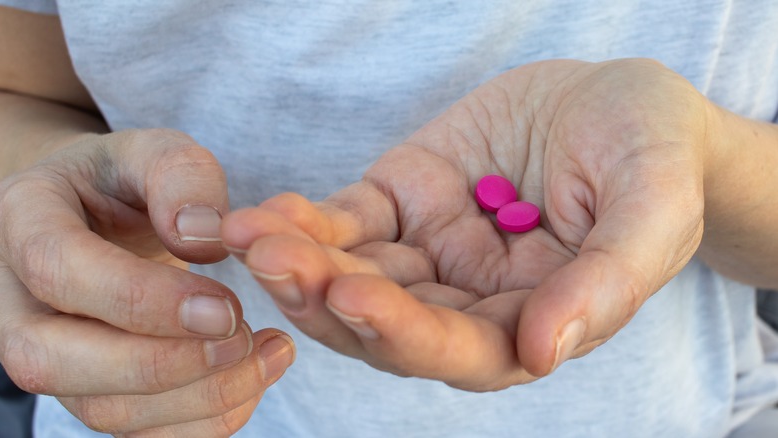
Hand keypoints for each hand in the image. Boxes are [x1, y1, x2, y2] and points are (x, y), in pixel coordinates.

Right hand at [0, 129, 294, 434]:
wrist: (105, 219)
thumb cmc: (129, 182)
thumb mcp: (155, 151)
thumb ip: (180, 177)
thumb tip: (202, 237)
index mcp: (24, 223)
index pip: (59, 271)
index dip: (142, 299)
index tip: (226, 304)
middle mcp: (16, 302)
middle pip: (55, 361)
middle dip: (163, 362)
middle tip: (244, 336)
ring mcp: (49, 354)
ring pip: (101, 410)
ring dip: (196, 398)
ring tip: (269, 355)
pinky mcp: (91, 388)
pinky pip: (137, 432)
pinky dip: (202, 421)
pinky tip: (253, 379)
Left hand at [222, 59, 705, 390]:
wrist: (616, 98)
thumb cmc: (651, 151)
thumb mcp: (654, 205)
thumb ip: (608, 281)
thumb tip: (546, 351)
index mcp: (533, 320)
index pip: (462, 350)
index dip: (405, 334)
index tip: (353, 298)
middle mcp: (471, 299)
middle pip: (387, 324)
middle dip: (326, 298)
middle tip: (274, 261)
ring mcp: (431, 252)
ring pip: (355, 275)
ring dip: (300, 261)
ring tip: (252, 235)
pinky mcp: (402, 201)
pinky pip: (346, 221)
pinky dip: (305, 220)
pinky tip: (266, 213)